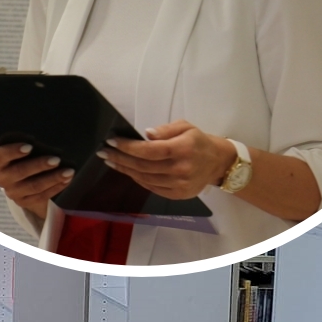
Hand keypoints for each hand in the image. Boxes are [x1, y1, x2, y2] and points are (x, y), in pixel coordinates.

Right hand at [0, 143, 71, 219]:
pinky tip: (67, 179)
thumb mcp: (18, 148)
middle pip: (20, 172)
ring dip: (53, 178)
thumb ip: (26, 144)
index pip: (0, 156)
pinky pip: (42, 196)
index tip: (30, 146)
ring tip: (69, 171)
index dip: (13, 151)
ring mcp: (12, 192)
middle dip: (40, 165)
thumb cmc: (21, 156)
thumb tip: (45, 142)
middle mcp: (1, 178)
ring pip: (34, 186)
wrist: (20, 178)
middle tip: (57, 159)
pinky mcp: (24, 202)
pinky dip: (56, 187)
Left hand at [97, 121, 234, 200]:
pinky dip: (137, 179)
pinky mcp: (177, 195)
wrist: (218, 163)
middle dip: (120, 158)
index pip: (149, 150)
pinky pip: (151, 187)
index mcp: (183, 149)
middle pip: (143, 166)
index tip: (111, 141)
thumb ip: (166, 130)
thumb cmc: (198, 141)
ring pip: (144, 178)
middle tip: (103, 152)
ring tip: (112, 161)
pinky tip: (128, 170)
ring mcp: (179, 184)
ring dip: (125, 169)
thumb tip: (146, 134)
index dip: (128, 147)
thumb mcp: (186, 127)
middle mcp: (181, 168)